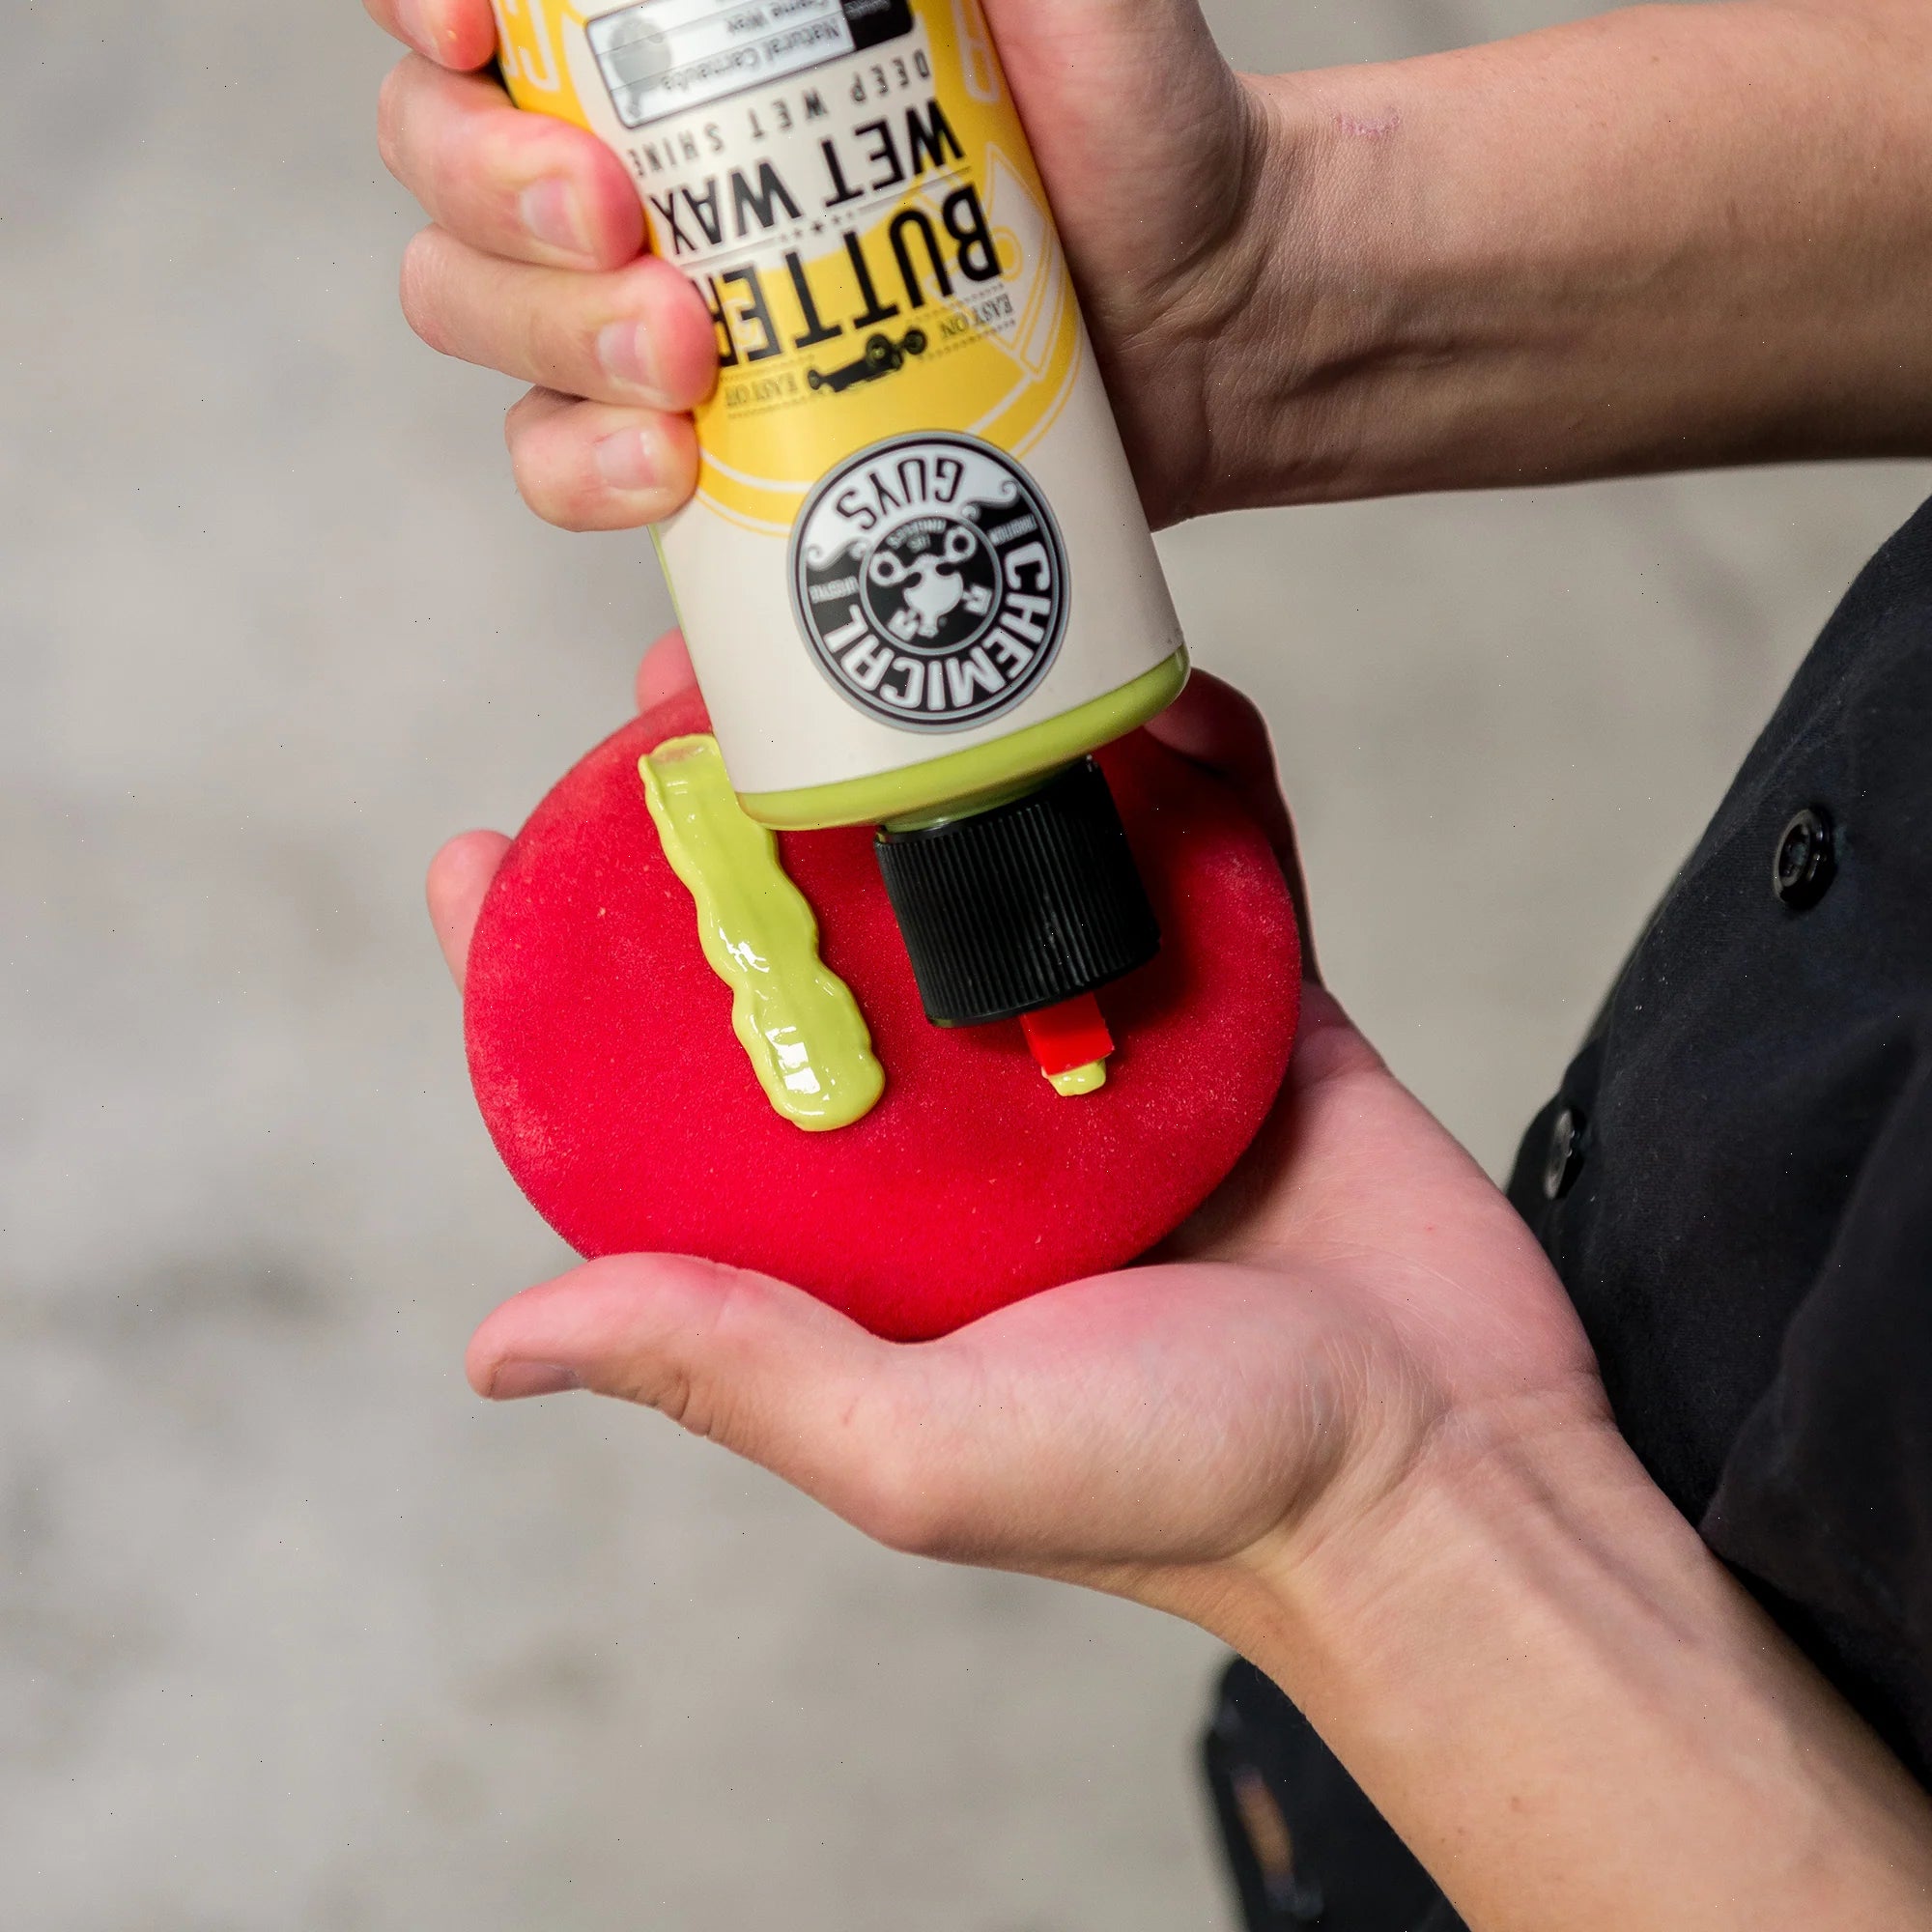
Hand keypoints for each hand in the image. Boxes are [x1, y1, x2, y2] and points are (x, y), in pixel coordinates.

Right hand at [367, 0, 1274, 531]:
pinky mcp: (704, 443)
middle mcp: (639, 161)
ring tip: (686, 365)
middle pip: (446, 165)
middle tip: (629, 230)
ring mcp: (659, 309)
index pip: (470, 1)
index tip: (470, 25)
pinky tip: (667, 481)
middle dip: (499, 196)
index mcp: (683, 31)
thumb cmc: (1138, 132)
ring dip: (549, 345)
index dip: (420, 2)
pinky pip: (572, 466)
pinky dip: (589, 482)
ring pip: (485, 318)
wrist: (1210, 323)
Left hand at [428, 633, 1606, 1644]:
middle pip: (820, 934)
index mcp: (875, 1228)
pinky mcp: (1250, 1004)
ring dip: (943, 752)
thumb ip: (734, 1368)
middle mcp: (974, 1131)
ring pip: (999, 870)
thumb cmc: (1192, 1486)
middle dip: (745, 806)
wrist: (1453, 1478)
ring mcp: (1113, 1053)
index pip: (674, 1084)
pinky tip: (1122, 687)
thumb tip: (498, 1342)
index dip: (564, 975)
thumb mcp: (923, 1450)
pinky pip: (1196, 855)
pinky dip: (1168, 770)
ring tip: (882, 638)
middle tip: (687, 687)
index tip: (485, 856)